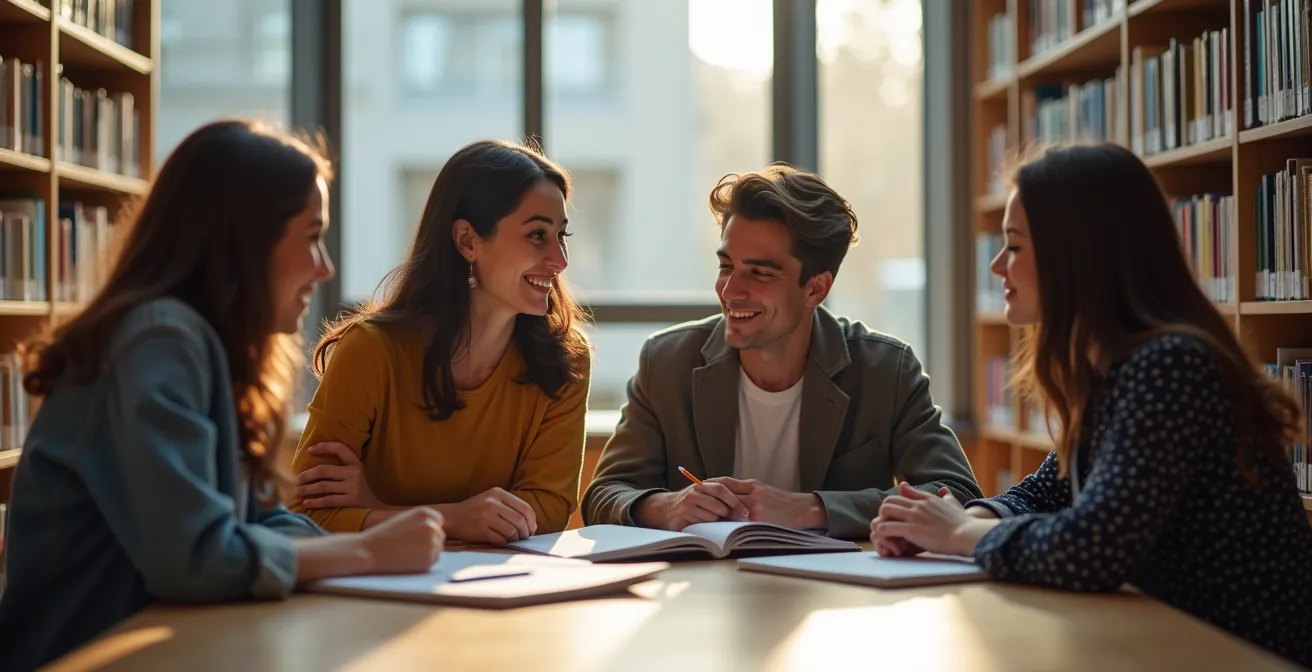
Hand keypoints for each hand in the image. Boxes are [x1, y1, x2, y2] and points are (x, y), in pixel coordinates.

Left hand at [296, 442, 388, 509]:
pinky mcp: (351, 500)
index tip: (309, 450)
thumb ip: (340, 469)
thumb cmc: (358, 491)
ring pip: (323, 486)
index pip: (340, 448)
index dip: (324, 446)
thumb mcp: (355, 476)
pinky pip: (327, 500)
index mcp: (356, 464)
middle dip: (308, 475)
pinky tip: (307, 502)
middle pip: (324, 470)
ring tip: (300, 490)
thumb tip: (312, 468)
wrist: (375, 509)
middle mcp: (355, 473)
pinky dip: (315, 502)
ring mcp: (353, 487)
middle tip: (299, 479)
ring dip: (308, 489)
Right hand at [358, 507, 445, 573]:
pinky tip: (407, 560)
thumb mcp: (403, 520)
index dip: (428, 529)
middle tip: (408, 546)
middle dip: (429, 541)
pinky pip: (433, 561)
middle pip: (439, 535)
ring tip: (405, 552)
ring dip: (427, 552)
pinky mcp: (429, 559)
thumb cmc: (382, 536)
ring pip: (437, 549)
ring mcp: (432, 543)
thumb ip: (420, 522)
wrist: (367, 551)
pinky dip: (424, 562)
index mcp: (424, 512)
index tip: (416, 535)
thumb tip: (435, 531)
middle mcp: (432, 526)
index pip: (438, 521)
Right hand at [438, 487, 537, 543]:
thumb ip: (511, 508)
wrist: (451, 517)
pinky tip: (503, 541)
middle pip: (520, 520)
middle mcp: (492, 503)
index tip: (531, 529)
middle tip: (525, 537)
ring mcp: (486, 516)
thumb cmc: (475, 510)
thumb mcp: (492, 500)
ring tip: (514, 539)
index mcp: (497, 493)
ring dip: (516, 538)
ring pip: (512, 531)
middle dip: (526, 532)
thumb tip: (532, 525)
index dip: (532, 521)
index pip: (524, 507)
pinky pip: (501, 539)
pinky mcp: (480, 530)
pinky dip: (506, 542)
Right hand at [634, 483, 749, 530]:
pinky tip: (703, 524)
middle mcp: (694, 492)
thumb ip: (720, 497)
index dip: (734, 500)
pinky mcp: (683, 518)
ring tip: (713, 520)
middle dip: (728, 514)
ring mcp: (688, 505)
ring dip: (717, 521)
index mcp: (702, 485)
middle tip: (732, 520)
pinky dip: (707, 526)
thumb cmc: (692, 503)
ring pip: (712, 517)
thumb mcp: (704, 494)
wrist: (666, 509)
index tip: (744, 511)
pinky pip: (703, 524)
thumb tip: (743, 508)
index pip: (722, 489)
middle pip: (719, 505)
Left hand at [705, 477, 826, 529]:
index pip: (726, 482)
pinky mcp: (759, 518)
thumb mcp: (764, 491)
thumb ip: (747, 493)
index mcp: (752, 485)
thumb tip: (728, 498)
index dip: (711, 484)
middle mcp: (752, 493)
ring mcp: (755, 507)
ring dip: (717, 513)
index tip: (698, 486)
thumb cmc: (782, 501)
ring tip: (704, 517)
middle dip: (709, 498)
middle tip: (695, 501)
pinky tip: (720, 528)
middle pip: (724, 493)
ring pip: (730, 508)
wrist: (802, 509)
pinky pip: (739, 522)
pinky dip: (729, 524)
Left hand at [870, 482, 995, 556]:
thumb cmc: (962, 522)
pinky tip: (884, 538)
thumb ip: (946, 496)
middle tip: (887, 523)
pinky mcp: (911, 530)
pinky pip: (887, 527)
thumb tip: (943, 489)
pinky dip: (882, 532)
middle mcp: (918, 505)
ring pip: (885, 510)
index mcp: (926, 498)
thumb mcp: (952, 504)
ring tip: (885, 532)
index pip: (903, 492)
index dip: (895, 502)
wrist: (967, 534)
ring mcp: (913, 516)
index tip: (895, 512)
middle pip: (889, 500)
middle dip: (884, 511)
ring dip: (881, 520)